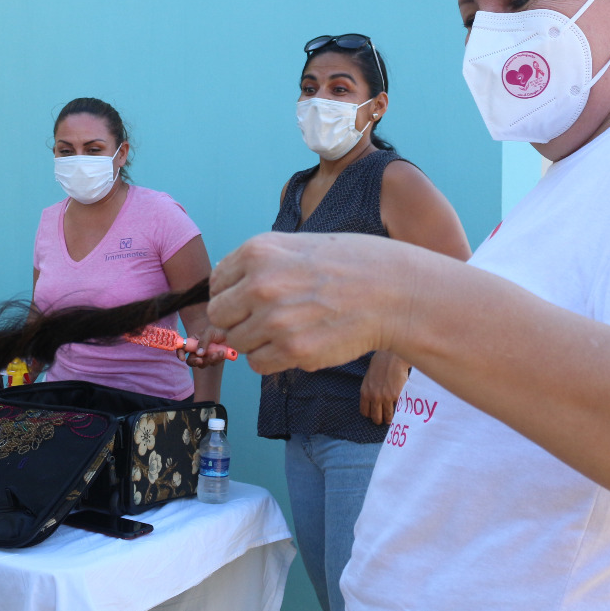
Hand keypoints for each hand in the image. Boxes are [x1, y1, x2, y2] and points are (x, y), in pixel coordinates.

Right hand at [185, 331, 227, 368]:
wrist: (230, 335)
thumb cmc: (217, 331)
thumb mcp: (209, 332)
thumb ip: (203, 341)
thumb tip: (198, 353)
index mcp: (192, 342)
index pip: (182, 349)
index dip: (180, 354)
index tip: (182, 358)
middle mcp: (196, 351)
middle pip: (191, 361)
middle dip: (195, 362)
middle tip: (200, 361)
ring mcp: (204, 357)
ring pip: (202, 364)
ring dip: (210, 359)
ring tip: (219, 352)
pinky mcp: (213, 361)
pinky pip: (212, 364)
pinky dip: (217, 359)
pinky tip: (222, 352)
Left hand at [207, 232, 419, 374]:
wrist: (393, 292)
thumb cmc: (348, 266)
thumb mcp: (296, 246)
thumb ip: (256, 268)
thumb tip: (222, 299)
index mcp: (257, 252)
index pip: (216, 284)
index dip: (232, 294)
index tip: (252, 298)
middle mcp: (260, 284)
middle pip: (219, 315)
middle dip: (238, 319)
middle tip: (268, 317)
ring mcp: (275, 320)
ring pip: (237, 343)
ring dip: (257, 341)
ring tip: (289, 328)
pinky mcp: (292, 351)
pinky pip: (258, 363)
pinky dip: (271, 359)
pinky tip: (296, 343)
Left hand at [360, 351, 410, 424]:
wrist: (391, 358)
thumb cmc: (379, 366)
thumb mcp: (368, 379)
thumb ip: (369, 392)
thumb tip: (372, 405)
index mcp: (365, 393)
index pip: (365, 412)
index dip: (370, 415)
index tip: (374, 414)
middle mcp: (374, 397)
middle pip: (376, 417)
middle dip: (380, 420)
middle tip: (384, 420)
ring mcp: (386, 397)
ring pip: (388, 416)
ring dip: (390, 419)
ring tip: (392, 418)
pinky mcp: (397, 395)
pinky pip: (398, 408)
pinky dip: (399, 410)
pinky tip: (400, 408)